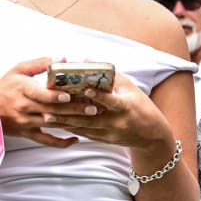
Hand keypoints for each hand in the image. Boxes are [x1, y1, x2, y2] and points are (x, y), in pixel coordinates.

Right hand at [0, 57, 86, 147]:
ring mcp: (26, 122)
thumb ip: (41, 63)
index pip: (40, 95)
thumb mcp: (19, 70)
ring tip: (91, 119)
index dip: (55, 96)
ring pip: (53, 124)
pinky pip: (46, 141)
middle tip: (93, 107)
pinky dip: (61, 143)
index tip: (69, 95)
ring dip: (73, 123)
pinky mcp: (28, 133)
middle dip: (74, 109)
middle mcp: (24, 107)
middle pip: (52, 110)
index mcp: (22, 90)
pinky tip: (75, 139)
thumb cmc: (5, 86)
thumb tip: (63, 58)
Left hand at [44, 72, 172, 148]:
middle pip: (90, 118)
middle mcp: (117, 122)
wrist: (152, 135)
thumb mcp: (132, 89)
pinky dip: (72, 129)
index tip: (85, 89)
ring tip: (48, 117)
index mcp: (127, 107)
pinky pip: (86, 134)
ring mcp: (111, 133)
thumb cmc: (142, 107)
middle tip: (50, 107)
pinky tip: (59, 124)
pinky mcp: (106, 140)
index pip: (111, 101)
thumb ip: (111, 76)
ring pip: (84, 128)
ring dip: (65, 123)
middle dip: (69, 113)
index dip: (98, 95)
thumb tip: (88, 61)